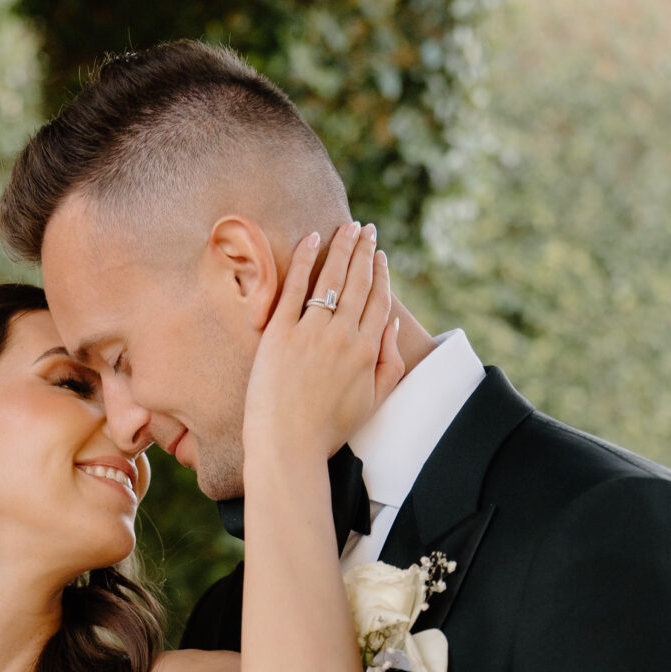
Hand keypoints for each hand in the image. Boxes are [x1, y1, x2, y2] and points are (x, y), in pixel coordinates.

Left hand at [244, 219, 396, 463]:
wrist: (288, 444)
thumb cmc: (327, 430)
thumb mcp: (372, 401)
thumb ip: (389, 364)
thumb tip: (389, 326)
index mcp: (368, 350)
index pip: (378, 299)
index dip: (380, 273)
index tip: (379, 254)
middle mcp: (344, 334)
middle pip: (358, 281)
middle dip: (363, 249)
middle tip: (365, 229)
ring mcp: (312, 331)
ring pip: (332, 277)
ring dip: (341, 246)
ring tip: (346, 227)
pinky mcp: (281, 332)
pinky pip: (296, 286)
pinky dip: (306, 258)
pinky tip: (312, 238)